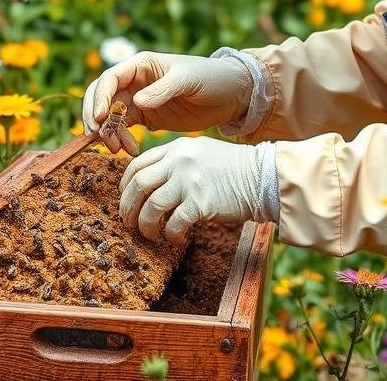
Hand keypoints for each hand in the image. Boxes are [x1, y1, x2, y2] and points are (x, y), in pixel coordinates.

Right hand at [82, 52, 251, 135]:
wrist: (230, 95)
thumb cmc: (211, 77)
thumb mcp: (188, 80)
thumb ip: (163, 89)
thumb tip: (136, 102)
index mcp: (141, 65)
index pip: (109, 79)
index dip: (100, 97)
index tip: (102, 118)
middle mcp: (135, 81)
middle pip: (102, 97)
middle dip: (96, 117)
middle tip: (99, 137)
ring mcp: (139, 100)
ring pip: (110, 117)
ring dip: (108, 133)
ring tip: (120, 150)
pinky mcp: (146, 117)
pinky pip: (123, 129)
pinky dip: (121, 141)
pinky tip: (132, 151)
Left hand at [118, 137, 266, 244]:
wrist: (261, 176)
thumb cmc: (232, 168)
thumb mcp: (200, 151)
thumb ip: (176, 160)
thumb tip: (151, 181)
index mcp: (176, 148)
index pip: (137, 165)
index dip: (125, 186)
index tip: (126, 199)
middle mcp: (179, 162)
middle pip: (138, 186)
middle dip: (127, 208)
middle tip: (128, 222)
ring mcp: (189, 182)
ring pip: (151, 207)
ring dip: (145, 225)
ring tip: (150, 233)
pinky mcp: (200, 203)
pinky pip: (173, 224)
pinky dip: (171, 235)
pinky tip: (177, 238)